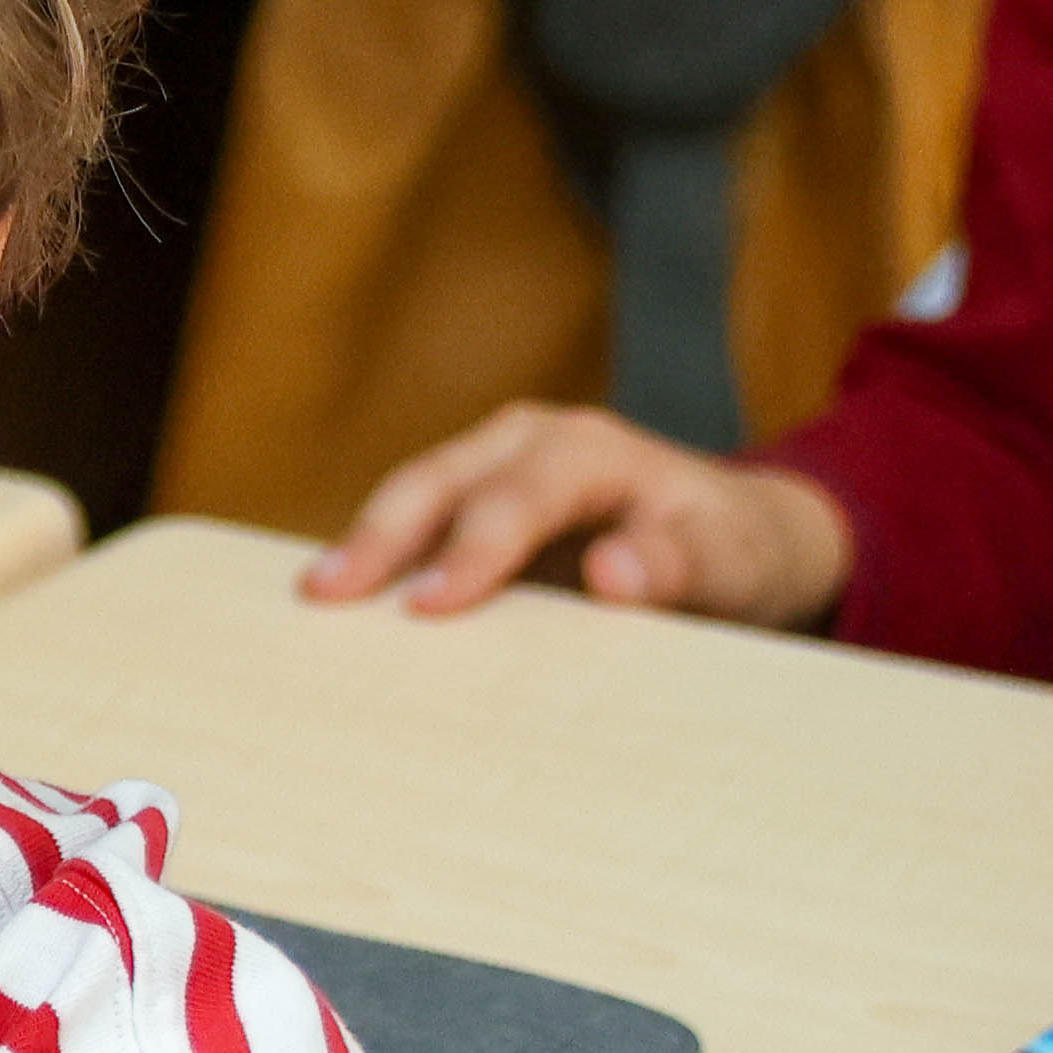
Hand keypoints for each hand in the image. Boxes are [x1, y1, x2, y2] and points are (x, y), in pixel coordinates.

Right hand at [300, 402, 853, 624]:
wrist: (738, 539)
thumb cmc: (737, 554)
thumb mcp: (734, 564)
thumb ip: (680, 566)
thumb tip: (613, 571)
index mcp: (592, 451)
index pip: (519, 492)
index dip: (473, 547)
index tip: (430, 606)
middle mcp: (531, 444)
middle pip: (441, 477)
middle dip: (383, 531)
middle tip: (327, 593)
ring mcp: (493, 470)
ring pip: (414, 495)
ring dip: (364, 544)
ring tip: (314, 597)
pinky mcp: (472, 508)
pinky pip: (416, 526)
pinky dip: (378, 562)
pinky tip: (339, 608)